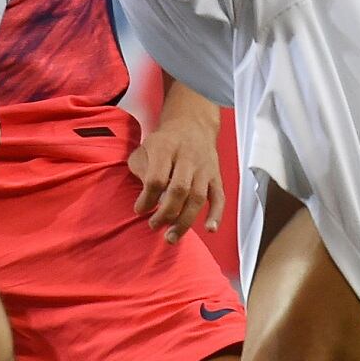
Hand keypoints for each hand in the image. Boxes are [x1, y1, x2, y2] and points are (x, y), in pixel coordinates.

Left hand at [129, 93, 225, 243]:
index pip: (156, 178)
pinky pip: (219, 197)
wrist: (192, 124)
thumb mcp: (145, 148)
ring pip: (198, 197)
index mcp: (165, 148)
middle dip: (165, 213)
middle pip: (179, 189)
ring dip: (185, 221)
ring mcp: (204, 167)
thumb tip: (146, 199)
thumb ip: (140, 170)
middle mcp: (187, 157)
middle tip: (154, 225)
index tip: (140, 209)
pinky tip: (209, 229)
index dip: (147, 199)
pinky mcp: (216, 176)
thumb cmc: (165, 142)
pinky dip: (216, 214)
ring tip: (171, 236)